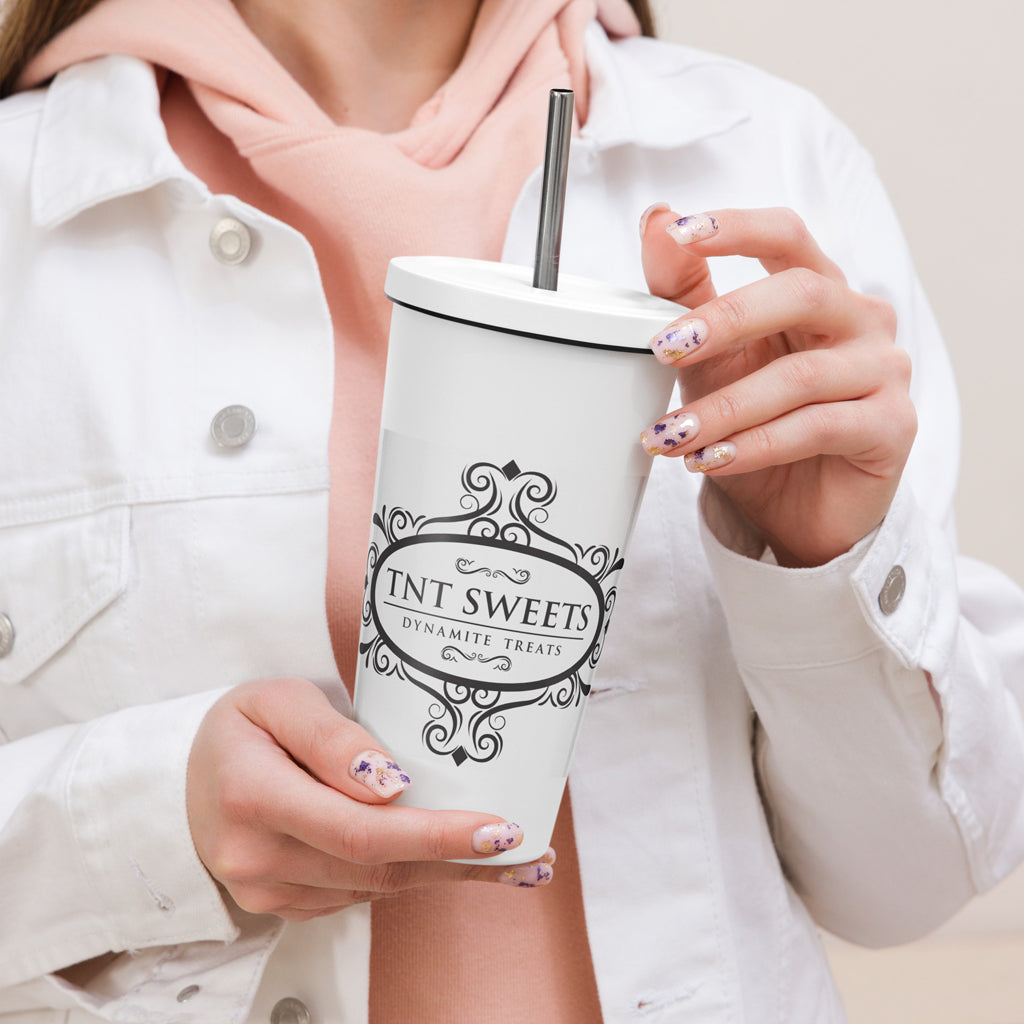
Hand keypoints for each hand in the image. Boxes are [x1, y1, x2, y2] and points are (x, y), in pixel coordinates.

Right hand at [186, 677, 552, 921]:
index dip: (436, 836)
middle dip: (460, 861)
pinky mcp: (283, 903)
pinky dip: (409, 878)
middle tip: (528, 850)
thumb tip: (393, 784)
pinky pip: (357, 893)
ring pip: (375, 889)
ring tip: (511, 859)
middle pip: (378, 868)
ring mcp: (268, 890)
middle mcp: (258, 857)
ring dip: (447, 875)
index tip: (498, 828)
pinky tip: (449, 862)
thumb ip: (332, 736)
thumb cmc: (238, 727)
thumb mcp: (276, 700)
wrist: (184, 778)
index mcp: (254, 796)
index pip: (360, 829)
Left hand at [638, 206, 915, 566]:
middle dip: (725, 320)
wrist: (793, 509)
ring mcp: (883, 372)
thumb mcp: (709, 357)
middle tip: (664, 351)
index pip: (787, 236)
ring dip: (726, 407)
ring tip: (673, 435)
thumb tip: (655, 219)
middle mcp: (860, 320)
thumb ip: (684, 292)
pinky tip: (712, 460)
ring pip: (801, 375)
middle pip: (802, 293)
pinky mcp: (891, 428)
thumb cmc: (756, 422)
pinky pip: (818, 428)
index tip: (679, 233)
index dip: (736, 229)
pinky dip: (755, 445)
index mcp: (818, 289)